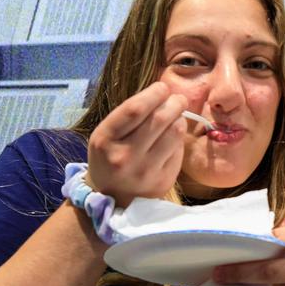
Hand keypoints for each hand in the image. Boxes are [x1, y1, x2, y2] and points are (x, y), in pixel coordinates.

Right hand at [87, 83, 186, 207]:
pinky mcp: (163, 180)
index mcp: (105, 140)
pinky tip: (172, 137)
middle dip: (174, 102)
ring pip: (175, 133)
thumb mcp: (107, 134)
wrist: (112, 198)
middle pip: (159, 119)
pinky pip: (179, 150)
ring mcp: (146, 171)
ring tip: (176, 115)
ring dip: (179, 118)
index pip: (134, 110)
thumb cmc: (110, 157)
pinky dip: (178, 138)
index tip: (162, 87)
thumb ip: (130, 115)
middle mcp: (125, 157)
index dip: (154, 94)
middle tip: (177, 99)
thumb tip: (163, 93)